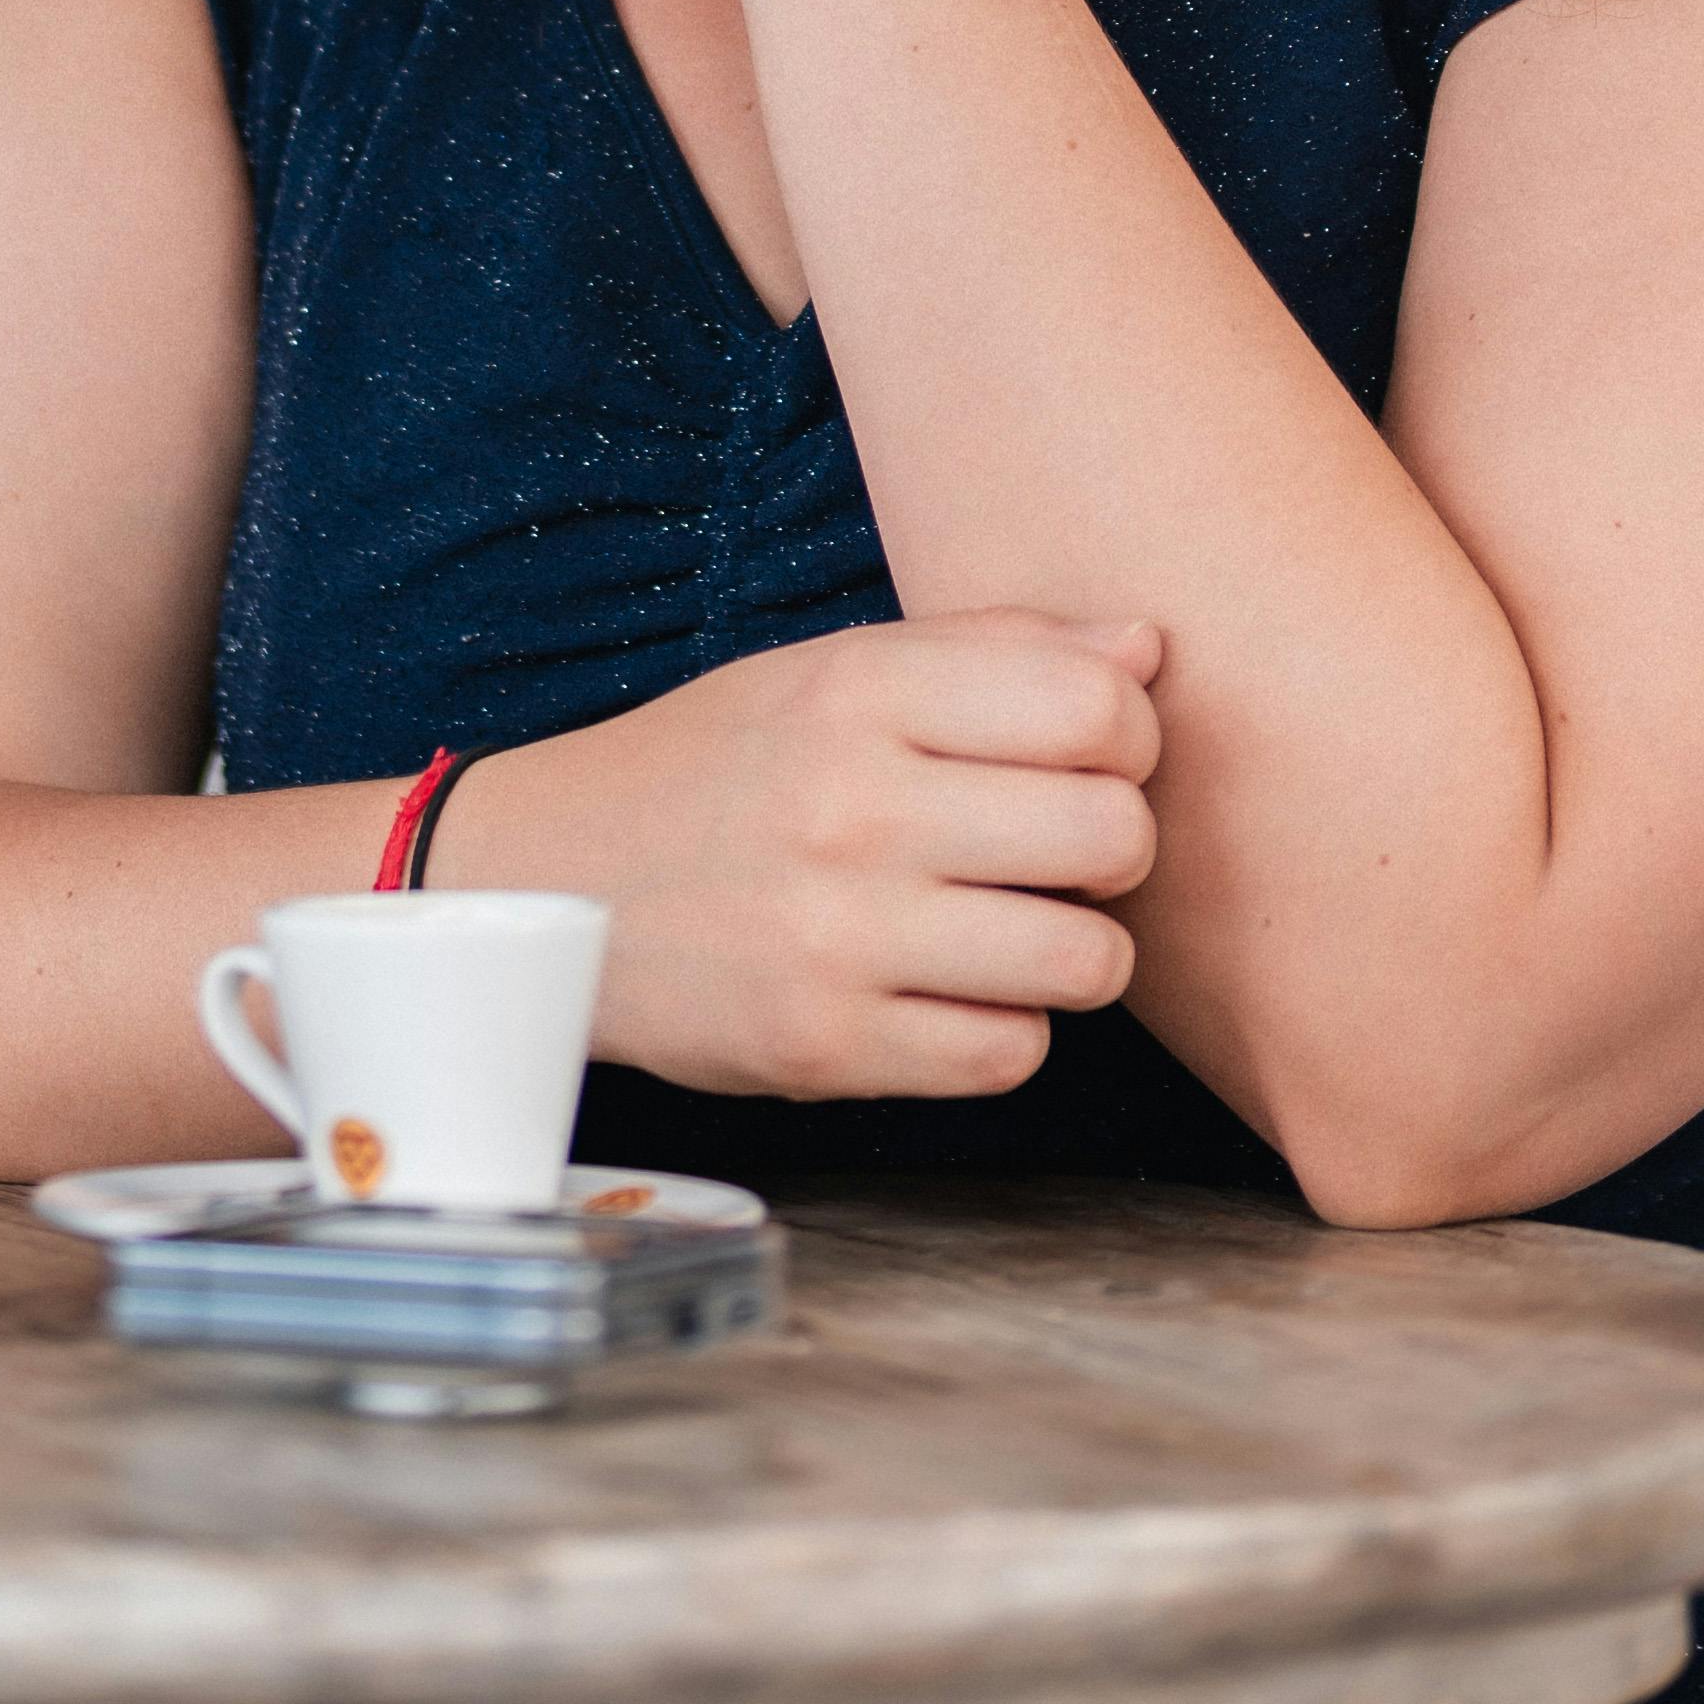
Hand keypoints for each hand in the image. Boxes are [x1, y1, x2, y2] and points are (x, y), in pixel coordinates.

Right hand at [449, 616, 1163, 1098]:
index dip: (1130, 737)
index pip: (1099, 708)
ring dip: (1075, 951)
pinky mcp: (827, 1050)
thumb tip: (1149, 651)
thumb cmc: (723, 765)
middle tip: (1062, 848)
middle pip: (1115, 835)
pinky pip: (1011, 1056)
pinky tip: (953, 990)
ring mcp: (840, 938)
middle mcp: (855, 808)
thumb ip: (996, 648)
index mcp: (862, 690)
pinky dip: (1005, 1029)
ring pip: (1085, 963)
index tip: (1091, 755)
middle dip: (1118, 847)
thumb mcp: (836, 669)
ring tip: (1017, 925)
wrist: (554, 882)